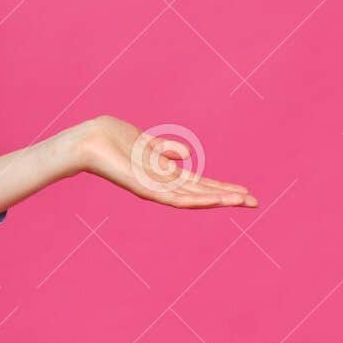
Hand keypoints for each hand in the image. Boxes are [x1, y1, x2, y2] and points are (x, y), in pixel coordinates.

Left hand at [76, 115, 257, 208]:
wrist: (87, 140)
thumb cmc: (113, 139)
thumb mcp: (147, 143)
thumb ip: (168, 150)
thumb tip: (190, 154)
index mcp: (165, 173)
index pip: (199, 182)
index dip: (222, 187)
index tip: (246, 192)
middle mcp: (162, 183)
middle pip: (201, 192)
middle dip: (227, 197)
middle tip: (255, 202)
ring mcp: (154, 187)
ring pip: (193, 197)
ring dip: (218, 199)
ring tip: (242, 201)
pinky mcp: (145, 189)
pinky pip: (174, 198)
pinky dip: (195, 199)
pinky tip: (213, 201)